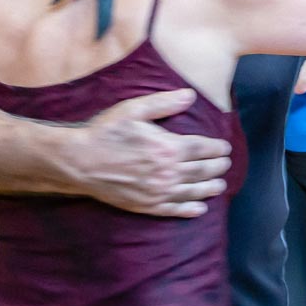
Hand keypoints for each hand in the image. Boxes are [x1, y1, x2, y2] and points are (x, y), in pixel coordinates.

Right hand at [75, 89, 233, 217]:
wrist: (80, 161)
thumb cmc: (105, 132)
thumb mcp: (133, 110)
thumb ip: (164, 103)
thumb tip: (191, 95)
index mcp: (168, 147)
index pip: (203, 148)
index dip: (217, 148)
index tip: (224, 148)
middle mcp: (167, 172)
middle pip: (202, 170)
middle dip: (217, 167)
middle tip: (225, 164)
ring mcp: (158, 191)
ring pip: (193, 191)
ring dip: (210, 188)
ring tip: (220, 186)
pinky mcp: (147, 205)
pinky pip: (175, 209)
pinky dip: (190, 209)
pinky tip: (200, 208)